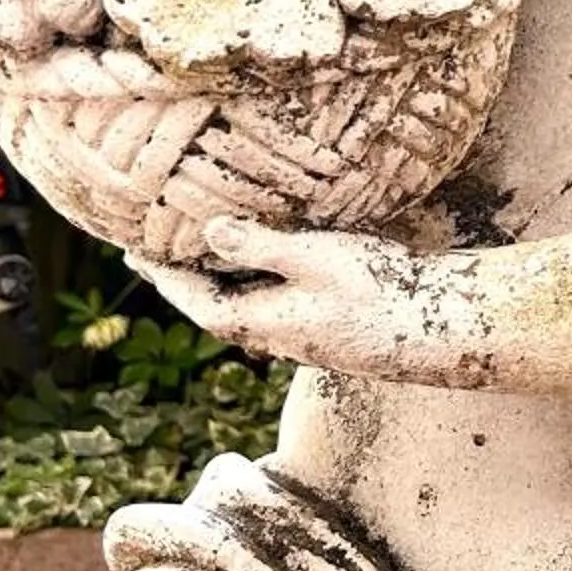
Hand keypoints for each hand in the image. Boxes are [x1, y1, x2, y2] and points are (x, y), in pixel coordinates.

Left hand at [131, 218, 459, 379]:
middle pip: (213, 307)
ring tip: (200, 255)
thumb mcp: (316, 259)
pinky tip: (263, 267)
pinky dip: (252, 283)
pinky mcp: (326, 330)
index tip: (133, 251)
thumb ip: (261, 247)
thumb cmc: (378, 292)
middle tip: (153, 253)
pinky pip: (272, 306)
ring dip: (217, 282)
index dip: (162, 274)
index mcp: (260, 321)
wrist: (437, 330)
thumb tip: (208, 233)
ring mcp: (301, 337)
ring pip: (244, 308)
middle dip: (183, 280)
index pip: (193, 299)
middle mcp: (274, 336)